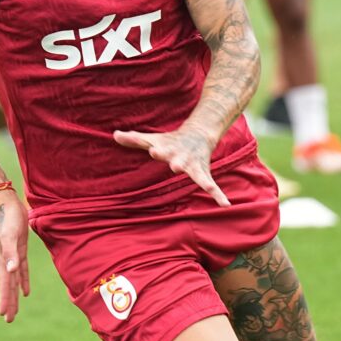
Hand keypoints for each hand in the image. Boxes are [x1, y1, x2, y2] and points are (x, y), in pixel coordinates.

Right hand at [0, 191, 29, 322]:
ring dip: (15, 295)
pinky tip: (26, 292)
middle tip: (9, 320)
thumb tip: (12, 270)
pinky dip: (24, 281)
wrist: (7, 203)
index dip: (5, 299)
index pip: (5, 284)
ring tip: (15, 310)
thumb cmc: (9, 218)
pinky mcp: (19, 250)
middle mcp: (7, 261)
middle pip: (8, 286)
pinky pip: (22, 270)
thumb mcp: (10, 236)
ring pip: (14, 281)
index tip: (3, 315)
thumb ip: (10, 254)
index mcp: (4, 260)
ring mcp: (13, 256)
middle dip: (9, 303)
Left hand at [113, 127, 230, 206]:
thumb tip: (115, 135)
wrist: (198, 135)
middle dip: (177, 163)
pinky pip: (212, 185)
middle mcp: (181, 158)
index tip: (154, 151)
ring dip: (201, 179)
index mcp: (167, 150)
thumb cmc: (169, 141)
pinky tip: (226, 205)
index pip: (160, 149)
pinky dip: (219, 194)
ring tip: (207, 187)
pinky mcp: (203, 173)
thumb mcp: (152, 139)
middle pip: (178, 161)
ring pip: (197, 174)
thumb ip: (134, 140)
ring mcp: (194, 166)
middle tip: (176, 166)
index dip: (157, 150)